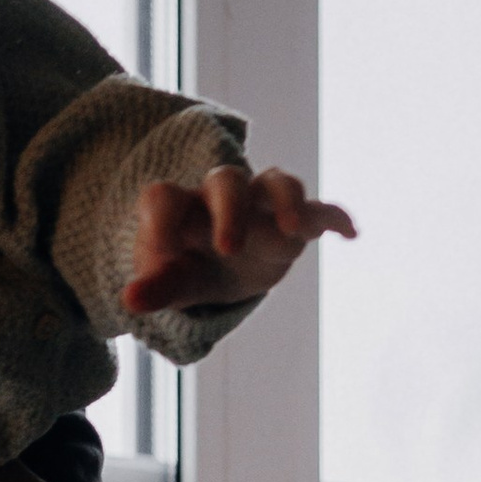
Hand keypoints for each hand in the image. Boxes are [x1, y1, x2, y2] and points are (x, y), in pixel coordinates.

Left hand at [124, 162, 353, 319]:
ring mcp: (262, 204)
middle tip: (228, 248)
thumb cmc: (187, 266)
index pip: (164, 197)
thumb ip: (155, 288)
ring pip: (277, 181)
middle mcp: (221, 197)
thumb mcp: (172, 282)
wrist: (221, 267)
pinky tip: (350, 234)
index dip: (161, 219)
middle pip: (225, 180)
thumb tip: (130, 301)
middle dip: (229, 211)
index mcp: (181, 208)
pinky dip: (336, 217)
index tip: (163, 254)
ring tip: (292, 232)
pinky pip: (320, 209)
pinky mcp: (295, 221)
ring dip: (286, 201)